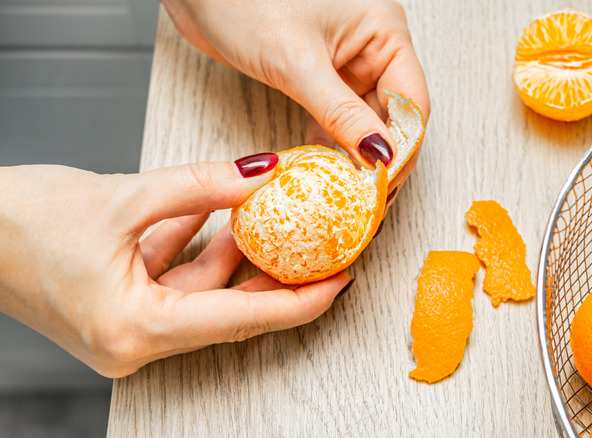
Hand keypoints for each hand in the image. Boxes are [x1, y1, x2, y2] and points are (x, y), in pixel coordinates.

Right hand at [0, 154, 351, 377]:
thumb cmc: (13, 225)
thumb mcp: (121, 196)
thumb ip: (200, 187)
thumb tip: (259, 174)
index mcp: (137, 329)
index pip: (242, 318)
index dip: (298, 300)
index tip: (339, 283)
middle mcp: (134, 342)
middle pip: (228, 310)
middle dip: (275, 276)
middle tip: (324, 253)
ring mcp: (126, 328)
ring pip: (200, 292)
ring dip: (232, 254)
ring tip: (275, 220)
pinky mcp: (118, 309)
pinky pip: (172, 281)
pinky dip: (193, 248)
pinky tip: (213, 215)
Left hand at [161, 0, 429, 194]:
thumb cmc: (243, 0)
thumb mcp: (297, 62)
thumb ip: (341, 113)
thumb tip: (378, 155)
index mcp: (383, 29)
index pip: (410, 101)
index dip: (402, 146)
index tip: (385, 184)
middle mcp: (371, 45)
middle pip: (391, 115)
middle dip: (380, 158)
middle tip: (368, 199)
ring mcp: (344, 61)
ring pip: (362, 120)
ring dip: (354, 156)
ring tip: (347, 194)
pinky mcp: (316, 75)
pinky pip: (335, 118)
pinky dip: (329, 144)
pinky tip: (323, 171)